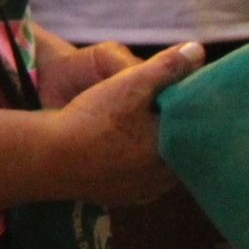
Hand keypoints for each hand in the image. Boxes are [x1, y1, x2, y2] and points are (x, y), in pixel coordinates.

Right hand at [44, 40, 202, 204]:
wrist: (50, 158)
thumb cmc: (94, 118)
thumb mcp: (130, 84)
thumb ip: (165, 67)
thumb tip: (198, 50)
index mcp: (175, 148)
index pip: (193, 129)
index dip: (185, 112)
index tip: (176, 98)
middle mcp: (166, 178)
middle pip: (177, 149)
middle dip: (169, 132)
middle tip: (155, 112)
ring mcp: (144, 191)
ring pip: (158, 168)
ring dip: (152, 152)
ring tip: (137, 132)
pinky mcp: (123, 199)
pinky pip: (138, 181)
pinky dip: (133, 168)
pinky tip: (119, 154)